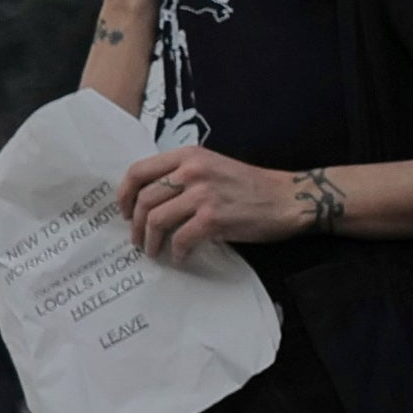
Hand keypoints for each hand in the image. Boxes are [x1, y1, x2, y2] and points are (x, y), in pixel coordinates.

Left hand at [118, 144, 306, 256]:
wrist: (289, 199)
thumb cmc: (248, 186)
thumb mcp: (211, 167)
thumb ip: (180, 176)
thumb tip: (144, 201)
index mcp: (188, 156)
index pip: (138, 171)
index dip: (123, 195)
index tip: (124, 212)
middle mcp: (192, 170)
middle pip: (143, 199)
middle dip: (135, 225)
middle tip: (138, 240)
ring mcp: (203, 193)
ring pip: (155, 220)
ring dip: (150, 241)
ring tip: (154, 251)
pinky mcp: (213, 218)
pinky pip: (179, 239)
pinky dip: (176, 252)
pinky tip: (181, 257)